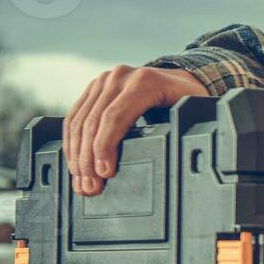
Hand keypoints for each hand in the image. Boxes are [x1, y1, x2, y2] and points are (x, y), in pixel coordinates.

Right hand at [64, 66, 204, 195]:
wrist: (179, 79)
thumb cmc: (186, 99)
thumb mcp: (189, 112)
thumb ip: (179, 129)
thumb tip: (166, 161)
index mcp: (144, 82)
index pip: (115, 117)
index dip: (105, 147)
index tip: (105, 173)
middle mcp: (120, 77)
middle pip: (93, 121)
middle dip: (88, 159)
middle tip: (90, 187)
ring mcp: (104, 81)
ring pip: (79, 121)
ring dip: (77, 155)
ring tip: (81, 182)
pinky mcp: (94, 89)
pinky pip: (75, 117)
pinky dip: (73, 142)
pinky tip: (76, 163)